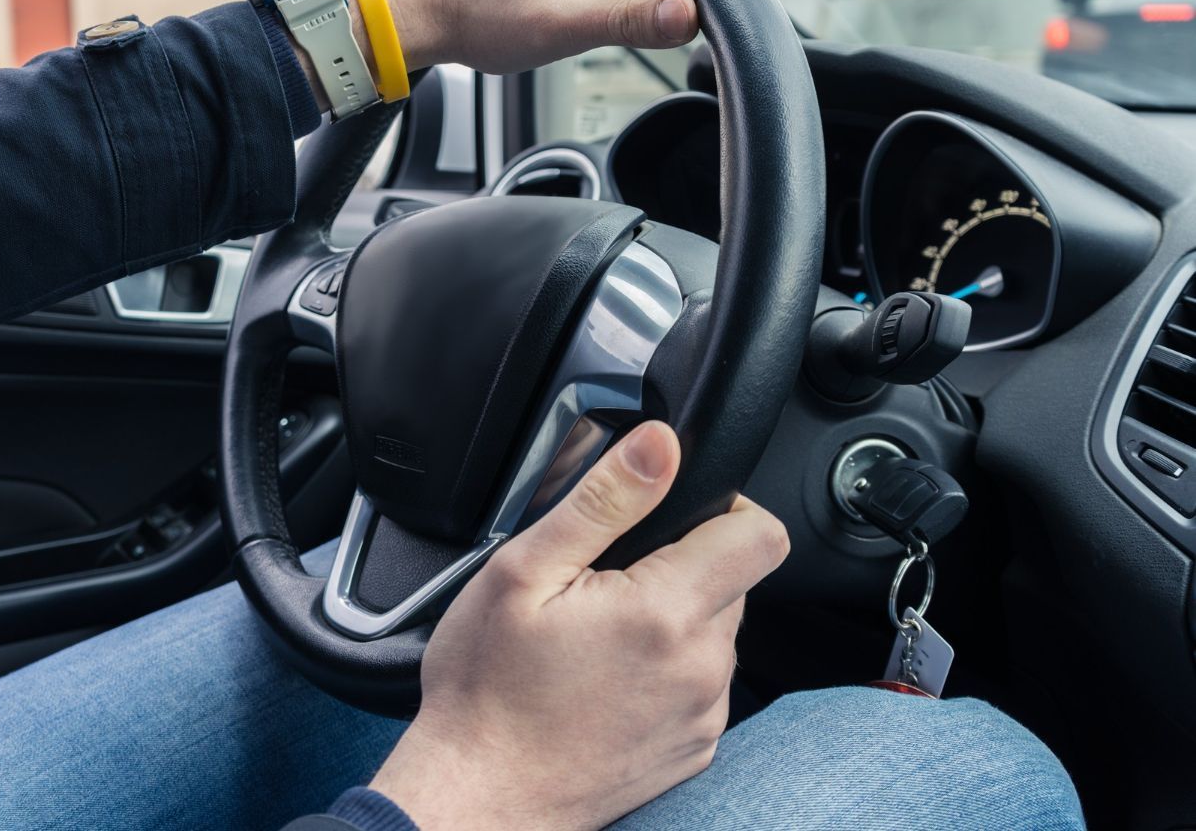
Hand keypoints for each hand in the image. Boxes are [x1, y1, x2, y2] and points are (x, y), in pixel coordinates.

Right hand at [368, 421, 789, 830]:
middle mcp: (702, 667)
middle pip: (734, 580)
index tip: (674, 513)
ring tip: (597, 633)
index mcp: (666, 612)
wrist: (480, 797)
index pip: (761, 534)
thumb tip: (660, 445)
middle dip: (682, 563)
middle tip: (604, 580)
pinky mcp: (694, 748)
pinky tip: (606, 677)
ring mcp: (703, 714)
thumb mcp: (523, 572)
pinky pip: (701, 683)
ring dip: (674, 617)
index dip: (725, 506)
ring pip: (716, 631)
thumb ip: (603, 499)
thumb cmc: (487, 691)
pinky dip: (667, 669)